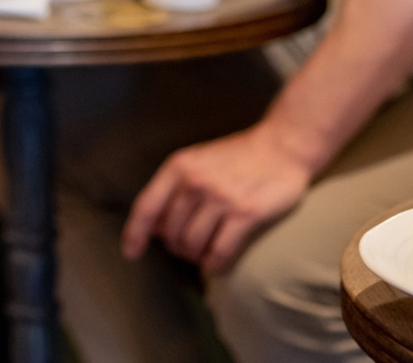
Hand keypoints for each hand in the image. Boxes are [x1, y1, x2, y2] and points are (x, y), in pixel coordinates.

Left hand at [121, 123, 315, 273]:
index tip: (130, 253)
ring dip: (195, 256)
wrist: (281, 148)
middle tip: (187, 247)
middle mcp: (195, 182)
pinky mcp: (246, 213)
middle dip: (175, 246)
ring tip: (202, 253)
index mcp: (178, 166)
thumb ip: (173, 191)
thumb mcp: (197, 163)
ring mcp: (221, 198)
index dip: (134, 234)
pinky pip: (220, 252)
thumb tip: (151, 228)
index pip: (146, 206)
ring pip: (192, 245)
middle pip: (170, 233)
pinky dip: (214, 264)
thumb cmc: (236, 158)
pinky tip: (215, 264)